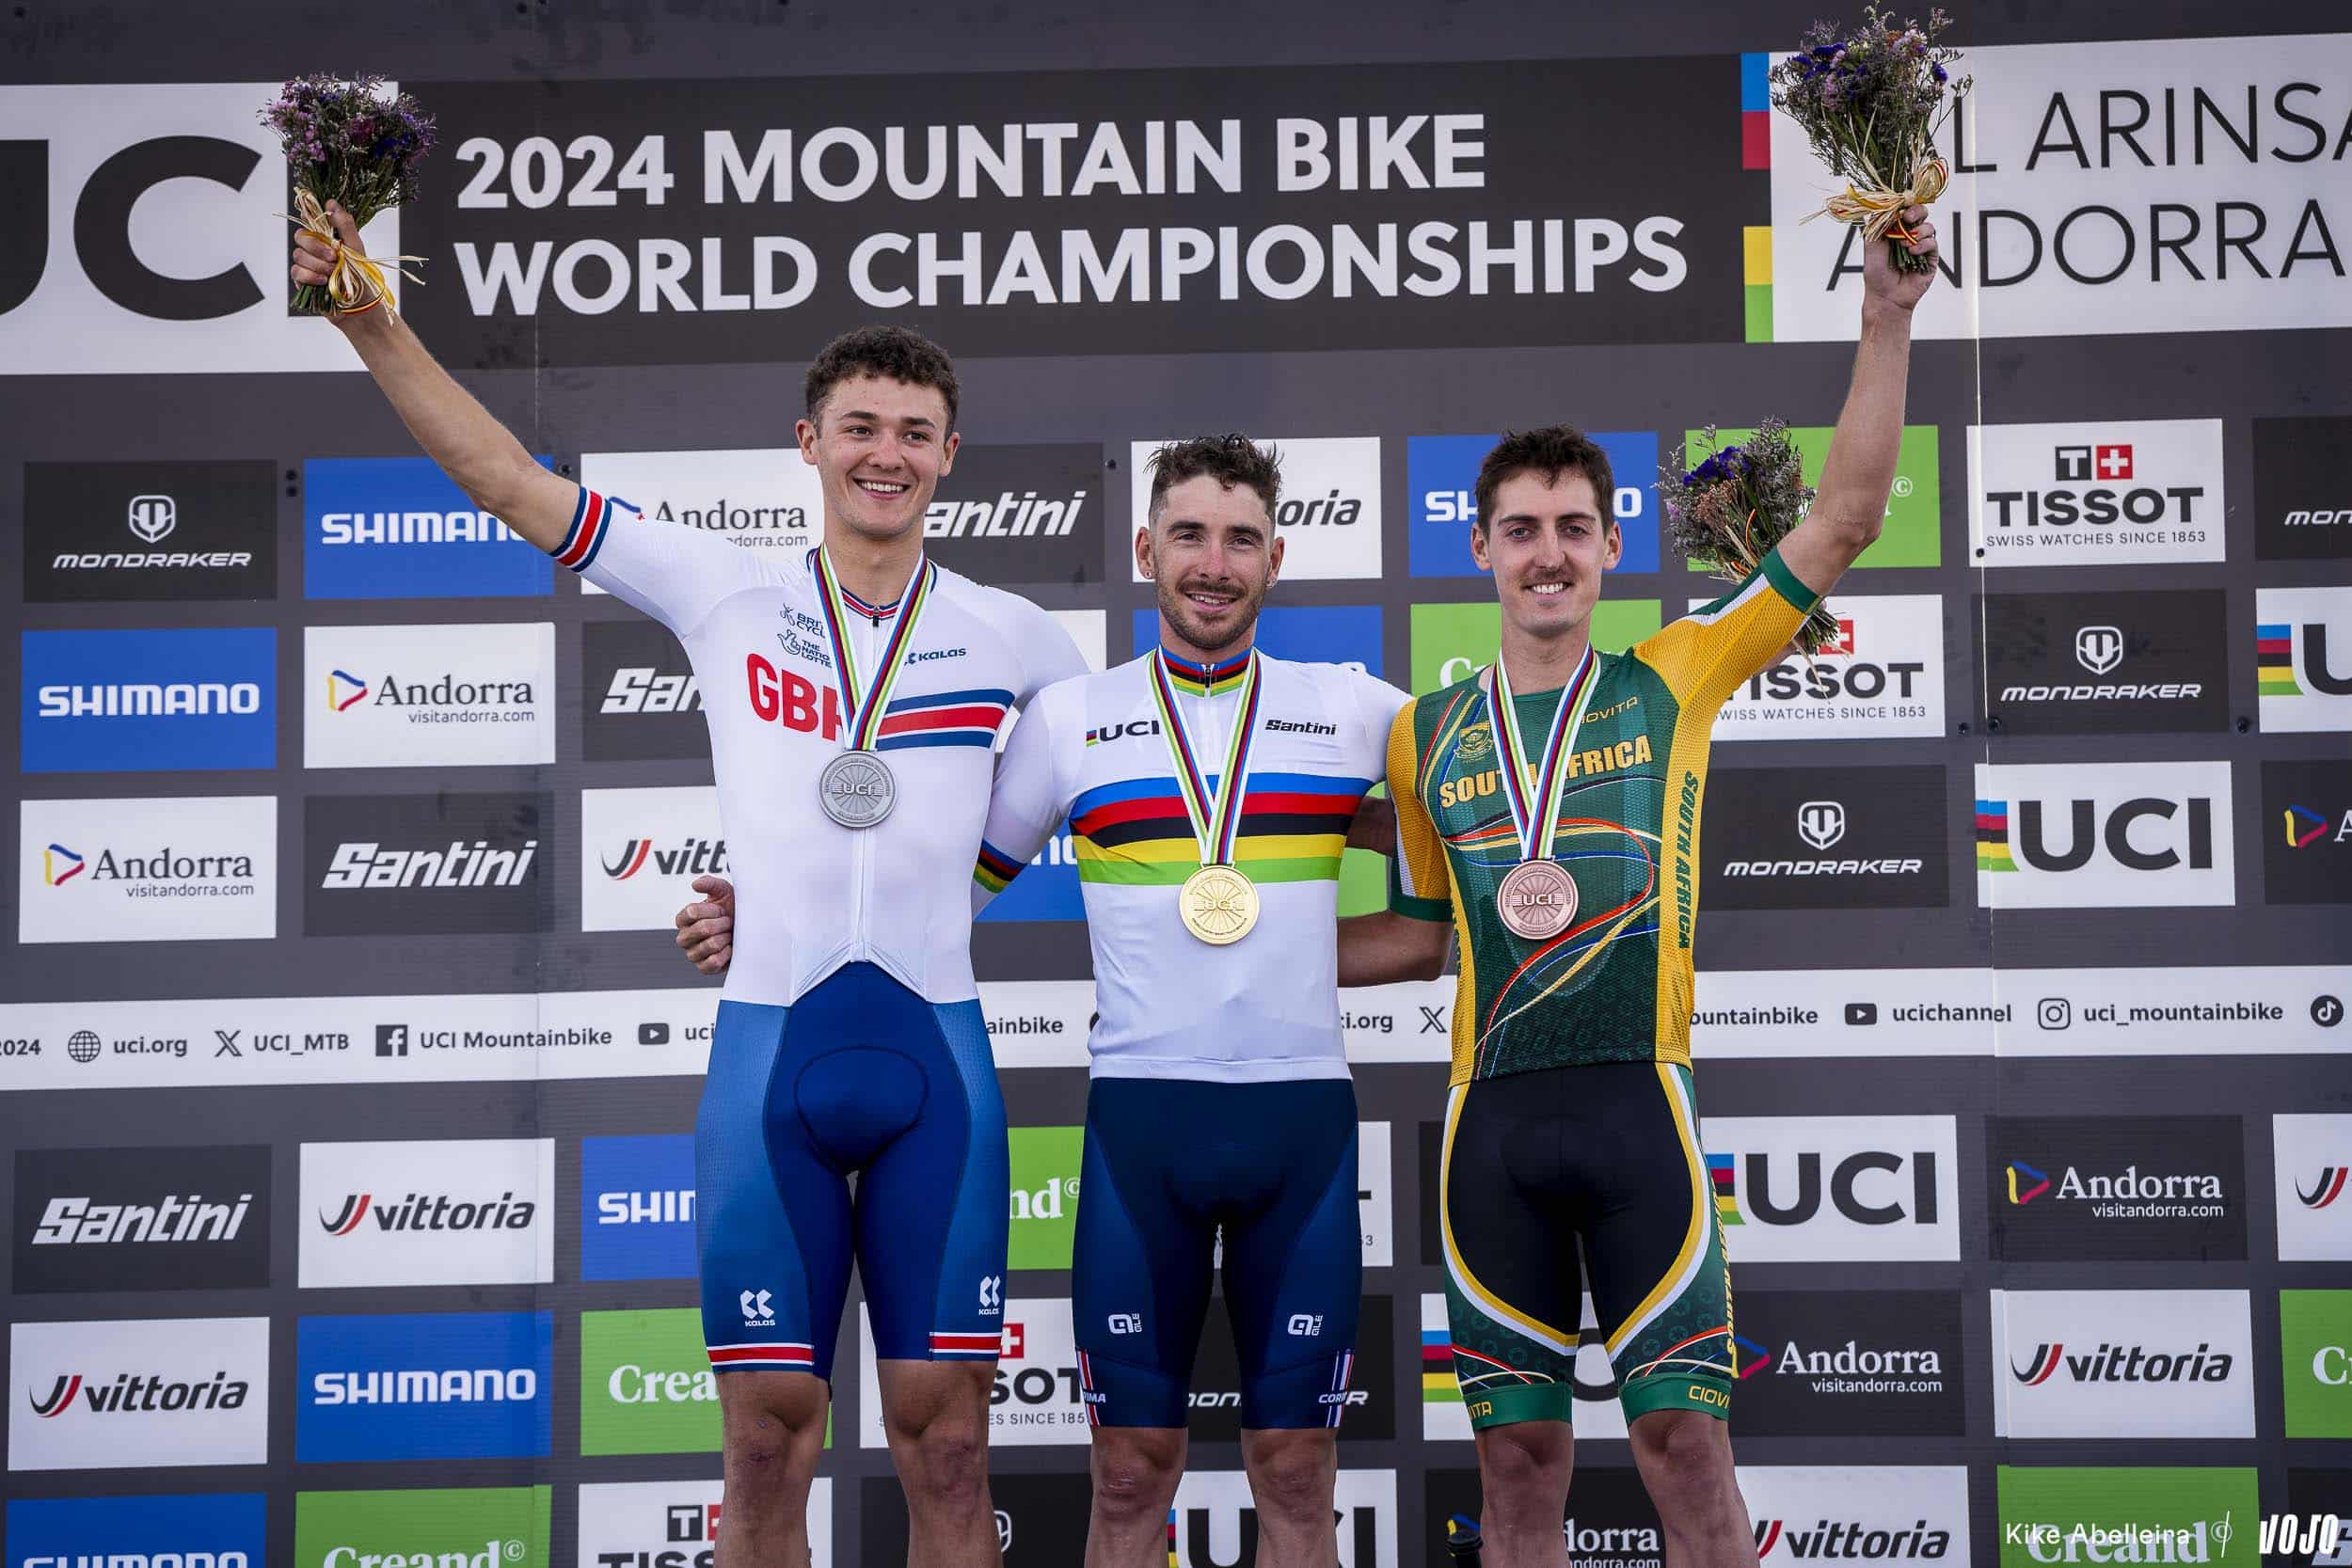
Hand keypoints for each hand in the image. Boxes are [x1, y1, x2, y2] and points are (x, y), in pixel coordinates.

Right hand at [289, 199, 368, 321]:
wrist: (361, 308)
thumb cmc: (362, 279)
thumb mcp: (357, 249)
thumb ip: (345, 226)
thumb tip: (331, 202)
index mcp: (329, 238)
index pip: (311, 221)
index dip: (312, 221)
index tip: (324, 229)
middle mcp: (316, 249)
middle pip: (301, 237)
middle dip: (317, 247)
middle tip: (334, 257)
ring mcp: (309, 264)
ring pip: (298, 255)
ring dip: (316, 264)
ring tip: (332, 273)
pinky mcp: (303, 280)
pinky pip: (296, 271)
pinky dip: (309, 275)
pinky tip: (323, 281)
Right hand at [674, 874, 734, 974]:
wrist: (748, 930)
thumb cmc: (732, 909)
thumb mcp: (723, 891)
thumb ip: (709, 883)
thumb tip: (695, 885)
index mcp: (683, 919)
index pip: (692, 912)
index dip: (712, 910)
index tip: (721, 910)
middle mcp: (684, 937)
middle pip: (702, 929)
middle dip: (722, 923)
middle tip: (728, 922)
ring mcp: (692, 954)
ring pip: (710, 945)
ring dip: (726, 937)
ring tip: (729, 934)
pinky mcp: (703, 968)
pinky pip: (713, 962)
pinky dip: (725, 954)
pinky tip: (730, 948)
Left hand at [1863, 205, 1938, 313]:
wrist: (1885, 296)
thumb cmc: (1876, 274)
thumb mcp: (1871, 245)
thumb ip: (1878, 225)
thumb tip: (1884, 205)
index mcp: (1896, 230)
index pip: (1905, 210)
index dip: (1905, 205)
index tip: (1900, 208)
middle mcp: (1910, 236)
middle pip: (1921, 214)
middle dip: (1916, 212)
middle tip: (1907, 219)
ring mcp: (1921, 246)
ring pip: (1929, 227)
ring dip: (1917, 232)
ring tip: (1905, 244)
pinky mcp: (1930, 258)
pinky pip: (1933, 243)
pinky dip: (1923, 244)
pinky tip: (1913, 252)